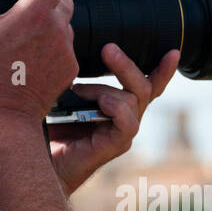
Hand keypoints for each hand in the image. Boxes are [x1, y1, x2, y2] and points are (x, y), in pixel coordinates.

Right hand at [0, 0, 78, 124]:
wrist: (5, 115)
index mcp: (35, 13)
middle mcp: (57, 29)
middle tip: (22, 6)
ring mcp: (66, 50)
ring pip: (64, 23)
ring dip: (48, 21)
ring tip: (23, 34)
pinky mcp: (70, 68)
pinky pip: (65, 46)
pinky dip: (51, 44)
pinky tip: (30, 55)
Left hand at [48, 43, 178, 195]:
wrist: (38, 161)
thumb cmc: (49, 129)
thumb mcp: (63, 97)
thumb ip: (77, 79)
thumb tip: (72, 51)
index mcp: (119, 107)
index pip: (148, 86)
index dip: (162, 71)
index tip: (173, 52)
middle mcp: (126, 119)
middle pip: (144, 87)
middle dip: (127, 65)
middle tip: (108, 49)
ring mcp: (123, 134)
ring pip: (133, 100)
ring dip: (103, 89)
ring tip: (77, 90)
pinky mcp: (117, 146)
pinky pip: (128, 122)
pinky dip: (114, 107)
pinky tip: (97, 105)